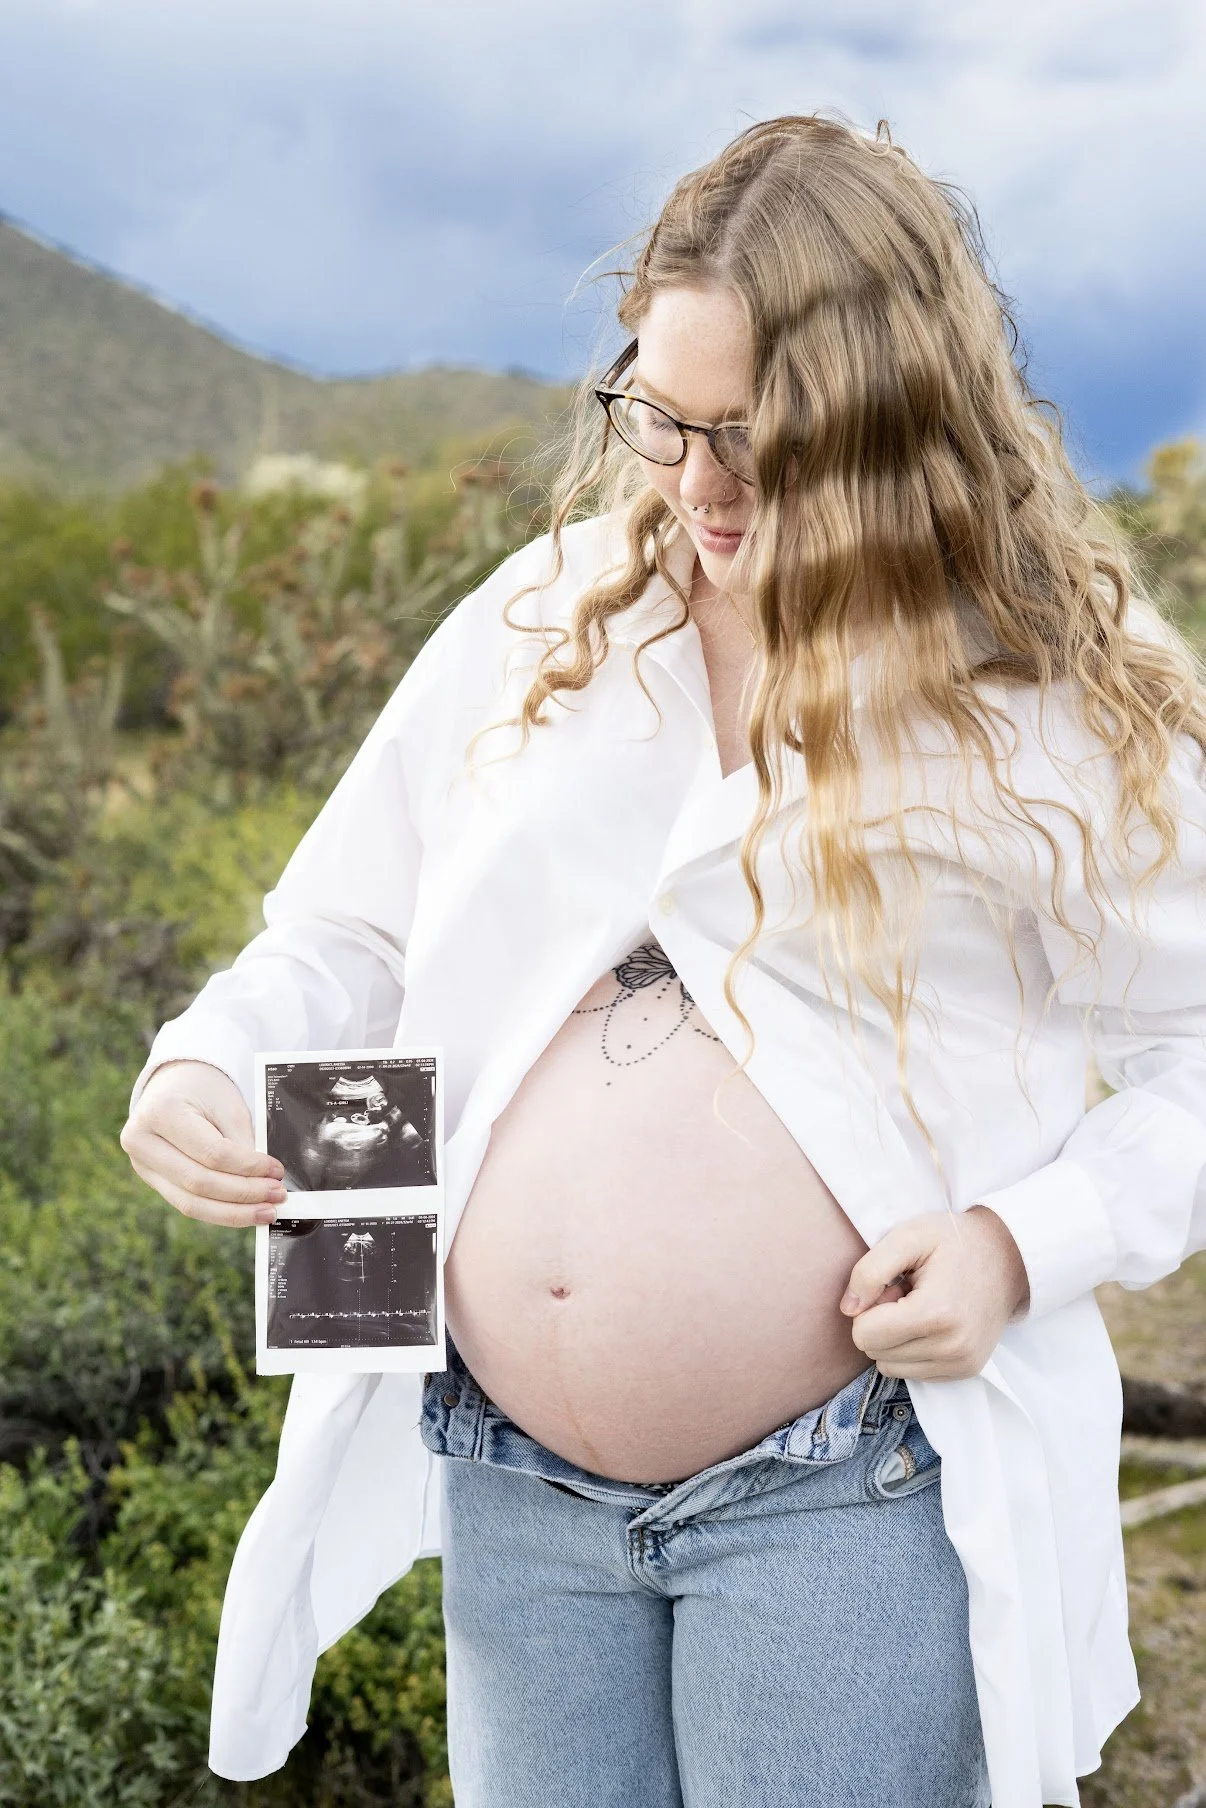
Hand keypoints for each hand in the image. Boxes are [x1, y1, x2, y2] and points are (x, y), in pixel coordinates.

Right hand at [119, 1060, 286, 1227]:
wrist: (176, 1082)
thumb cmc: (204, 1089)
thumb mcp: (228, 1104)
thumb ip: (242, 1143)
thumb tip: (263, 1182)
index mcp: (161, 1113)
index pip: (212, 1153)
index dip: (248, 1168)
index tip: (276, 1171)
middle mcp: (142, 1142)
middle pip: (198, 1183)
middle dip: (243, 1194)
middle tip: (277, 1195)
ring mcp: (141, 1164)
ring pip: (190, 1203)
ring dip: (233, 1213)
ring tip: (265, 1211)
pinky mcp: (151, 1179)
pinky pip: (187, 1203)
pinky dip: (219, 1211)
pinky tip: (245, 1212)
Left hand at [839, 1207, 1030, 1379]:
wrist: (1008, 1255)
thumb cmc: (953, 1241)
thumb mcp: (908, 1237)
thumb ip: (869, 1271)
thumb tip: (848, 1310)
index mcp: (935, 1315)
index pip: (864, 1335)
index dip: (868, 1306)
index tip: (893, 1285)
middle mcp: (952, 1348)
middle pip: (875, 1352)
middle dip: (881, 1322)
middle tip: (908, 1292)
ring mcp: (962, 1364)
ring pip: (890, 1367)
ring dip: (895, 1338)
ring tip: (921, 1306)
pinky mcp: (966, 1371)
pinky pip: (913, 1373)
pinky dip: (912, 1349)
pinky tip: (933, 1321)